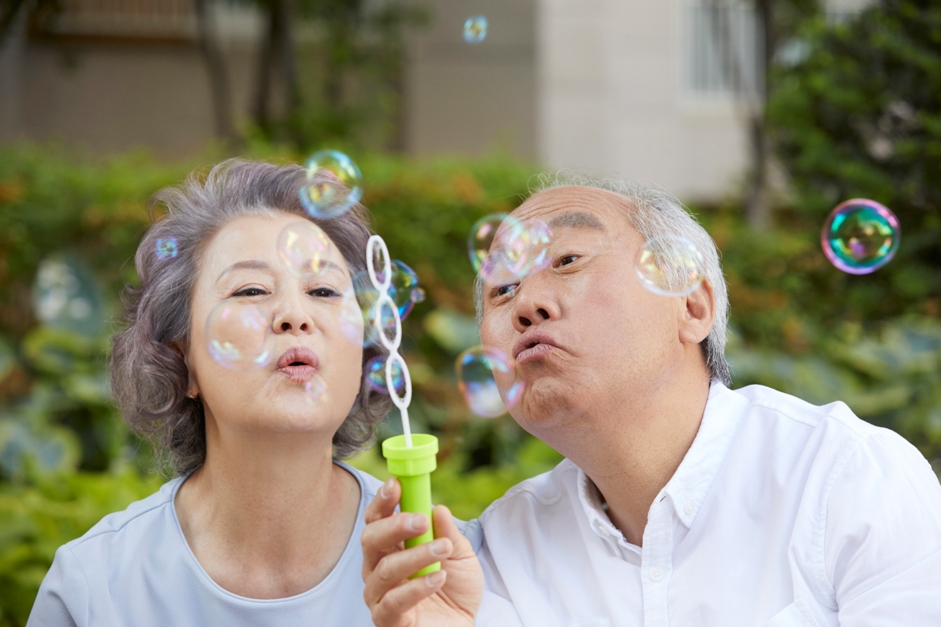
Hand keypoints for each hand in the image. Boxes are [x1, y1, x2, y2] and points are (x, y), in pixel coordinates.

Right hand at [362, 478, 483, 626]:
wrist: (462, 626)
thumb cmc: (455, 589)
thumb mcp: (460, 555)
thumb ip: (448, 532)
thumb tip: (437, 508)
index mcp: (391, 546)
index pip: (377, 519)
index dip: (383, 501)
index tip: (396, 485)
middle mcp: (378, 568)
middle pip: (370, 540)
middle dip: (394, 525)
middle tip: (421, 521)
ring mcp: (379, 595)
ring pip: (384, 569)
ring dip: (415, 555)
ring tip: (443, 550)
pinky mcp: (386, 619)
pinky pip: (393, 601)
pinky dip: (417, 587)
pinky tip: (438, 577)